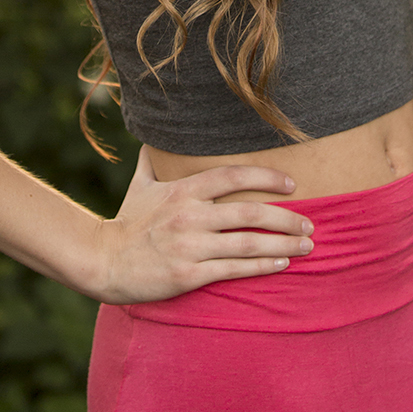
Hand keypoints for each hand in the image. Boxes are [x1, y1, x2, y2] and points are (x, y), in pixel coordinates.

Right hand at [91, 145, 314, 304]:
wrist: (102, 261)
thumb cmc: (126, 222)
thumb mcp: (139, 185)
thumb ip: (153, 161)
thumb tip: (155, 136)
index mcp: (183, 190)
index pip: (233, 176)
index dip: (266, 178)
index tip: (291, 184)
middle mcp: (190, 216)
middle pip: (250, 213)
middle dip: (286, 218)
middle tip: (310, 223)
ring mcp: (190, 247)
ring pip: (247, 244)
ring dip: (283, 245)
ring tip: (306, 246)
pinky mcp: (188, 276)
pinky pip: (233, 270)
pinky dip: (261, 266)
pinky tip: (281, 265)